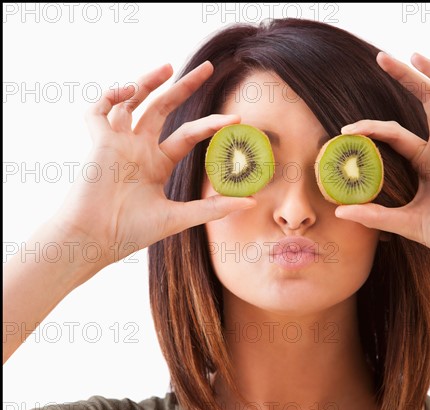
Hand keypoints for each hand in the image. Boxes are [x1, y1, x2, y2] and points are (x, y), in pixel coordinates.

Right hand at [54, 61, 254, 269]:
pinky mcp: (98, 142)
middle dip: (183, 87)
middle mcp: (139, 149)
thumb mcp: (178, 217)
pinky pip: (97, 111)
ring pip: (131, 102)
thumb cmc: (132, 231)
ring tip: (169, 67)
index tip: (237, 118)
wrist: (96, 240)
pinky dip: (110, 96)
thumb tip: (253, 203)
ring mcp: (118, 143)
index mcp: (157, 163)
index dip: (212, 124)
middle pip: (163, 108)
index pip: (189, 134)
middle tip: (208, 68)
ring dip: (147, 82)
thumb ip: (213, 208)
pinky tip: (129, 91)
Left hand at [335, 52, 429, 273]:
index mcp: (428, 160)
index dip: (371, 128)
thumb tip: (339, 212)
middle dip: (406, 76)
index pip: (395, 133)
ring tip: (415, 55)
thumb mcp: (407, 223)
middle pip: (425, 100)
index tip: (345, 130)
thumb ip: (375, 216)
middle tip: (381, 57)